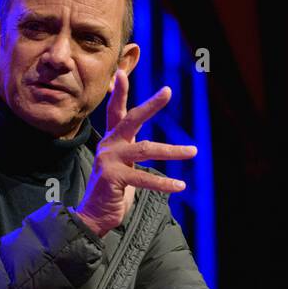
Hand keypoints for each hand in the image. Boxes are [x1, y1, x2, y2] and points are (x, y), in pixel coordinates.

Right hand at [70, 70, 196, 236]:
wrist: (93, 216)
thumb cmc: (113, 190)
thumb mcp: (124, 165)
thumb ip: (134, 152)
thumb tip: (155, 146)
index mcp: (112, 140)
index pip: (115, 112)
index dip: (119, 92)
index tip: (121, 72)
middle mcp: (109, 145)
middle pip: (131, 119)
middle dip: (150, 105)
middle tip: (167, 91)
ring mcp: (109, 160)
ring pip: (146, 149)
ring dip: (172, 151)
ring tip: (193, 151)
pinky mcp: (113, 177)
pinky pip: (144, 178)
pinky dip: (164, 183)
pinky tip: (180, 186)